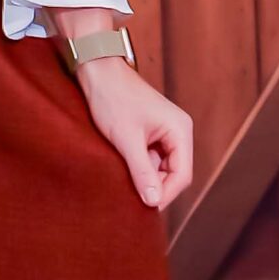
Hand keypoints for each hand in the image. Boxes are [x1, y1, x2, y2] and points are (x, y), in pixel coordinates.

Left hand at [73, 56, 193, 209]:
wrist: (96, 71)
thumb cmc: (112, 98)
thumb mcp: (126, 140)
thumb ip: (142, 171)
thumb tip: (153, 202)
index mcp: (180, 130)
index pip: (182, 175)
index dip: (165, 195)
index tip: (143, 208)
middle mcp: (178, 131)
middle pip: (174, 173)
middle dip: (155, 188)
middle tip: (132, 202)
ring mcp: (164, 131)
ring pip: (160, 167)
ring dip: (145, 178)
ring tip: (124, 185)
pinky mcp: (150, 132)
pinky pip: (150, 158)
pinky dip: (138, 167)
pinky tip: (121, 172)